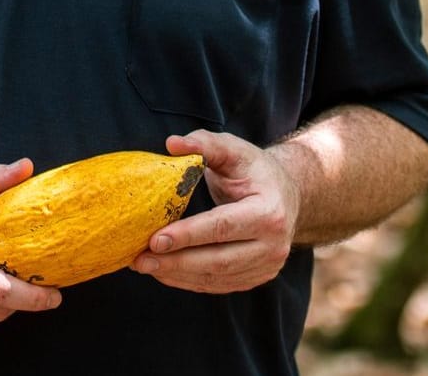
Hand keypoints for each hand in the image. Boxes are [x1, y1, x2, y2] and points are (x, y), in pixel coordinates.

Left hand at [130, 131, 299, 293]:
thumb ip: (204, 143)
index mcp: (269, 212)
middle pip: (219, 260)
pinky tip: (164, 273)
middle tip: (140, 259)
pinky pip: (220, 284)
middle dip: (176, 262)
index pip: (222, 226)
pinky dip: (190, 281)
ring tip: (144, 265)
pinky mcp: (257, 277)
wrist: (287, 194)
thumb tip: (172, 143)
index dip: (187, 235)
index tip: (154, 240)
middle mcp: (274, 245)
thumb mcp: (233, 149)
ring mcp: (268, 265)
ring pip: (217, 277)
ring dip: (178, 275)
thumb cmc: (253, 170)